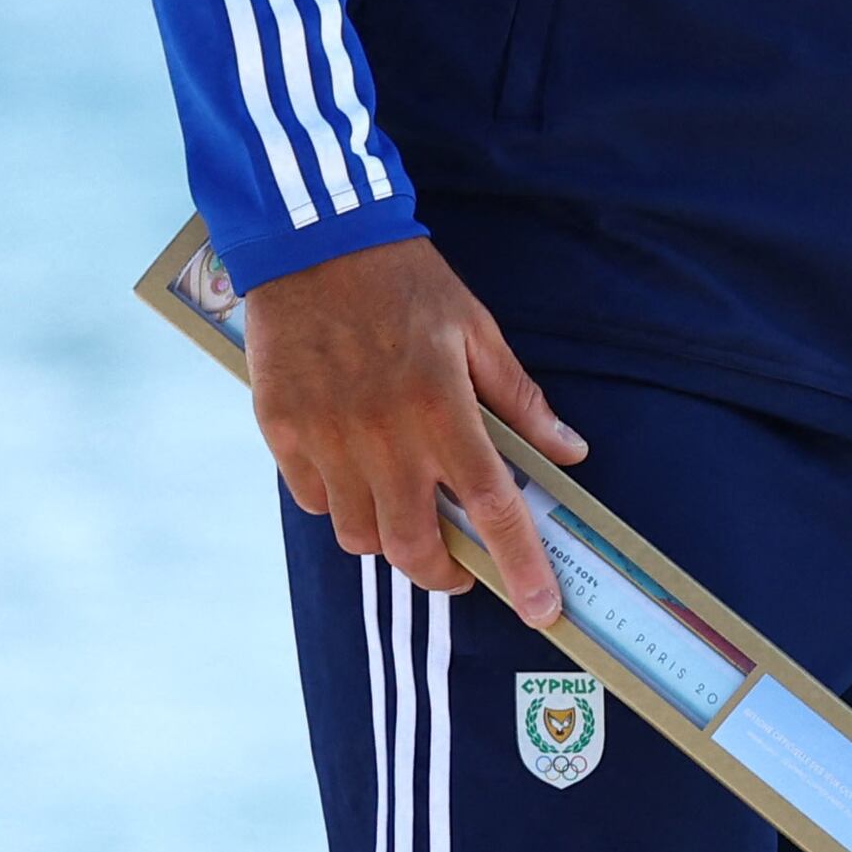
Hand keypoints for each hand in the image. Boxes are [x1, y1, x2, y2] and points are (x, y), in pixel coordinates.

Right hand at [241, 235, 590, 622]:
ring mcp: (327, 440)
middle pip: (414, 547)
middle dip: (443, 574)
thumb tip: (568, 451)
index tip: (541, 607)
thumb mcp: (476, 329)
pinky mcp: (283, 434)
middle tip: (461, 567)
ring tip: (405, 507)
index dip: (520, 563)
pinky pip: (312, 500)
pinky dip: (338, 502)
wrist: (314, 243)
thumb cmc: (404, 283)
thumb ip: (520, 400)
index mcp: (442, 409)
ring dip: (389, 537)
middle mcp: (383, 437)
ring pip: (359, 535)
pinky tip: (354, 471)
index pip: (491, 507)